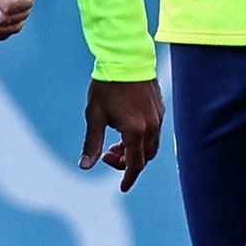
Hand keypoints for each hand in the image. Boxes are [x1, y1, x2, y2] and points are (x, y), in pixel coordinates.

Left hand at [80, 75, 163, 189]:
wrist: (126, 58)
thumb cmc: (107, 86)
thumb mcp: (95, 116)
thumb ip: (92, 144)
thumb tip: (85, 166)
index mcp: (135, 131)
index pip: (135, 165)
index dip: (128, 178)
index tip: (122, 187)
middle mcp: (151, 127)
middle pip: (145, 158)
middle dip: (128, 163)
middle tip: (109, 154)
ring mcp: (158, 117)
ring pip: (151, 145)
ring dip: (135, 150)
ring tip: (116, 143)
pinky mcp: (160, 108)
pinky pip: (154, 132)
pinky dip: (142, 139)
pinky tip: (127, 129)